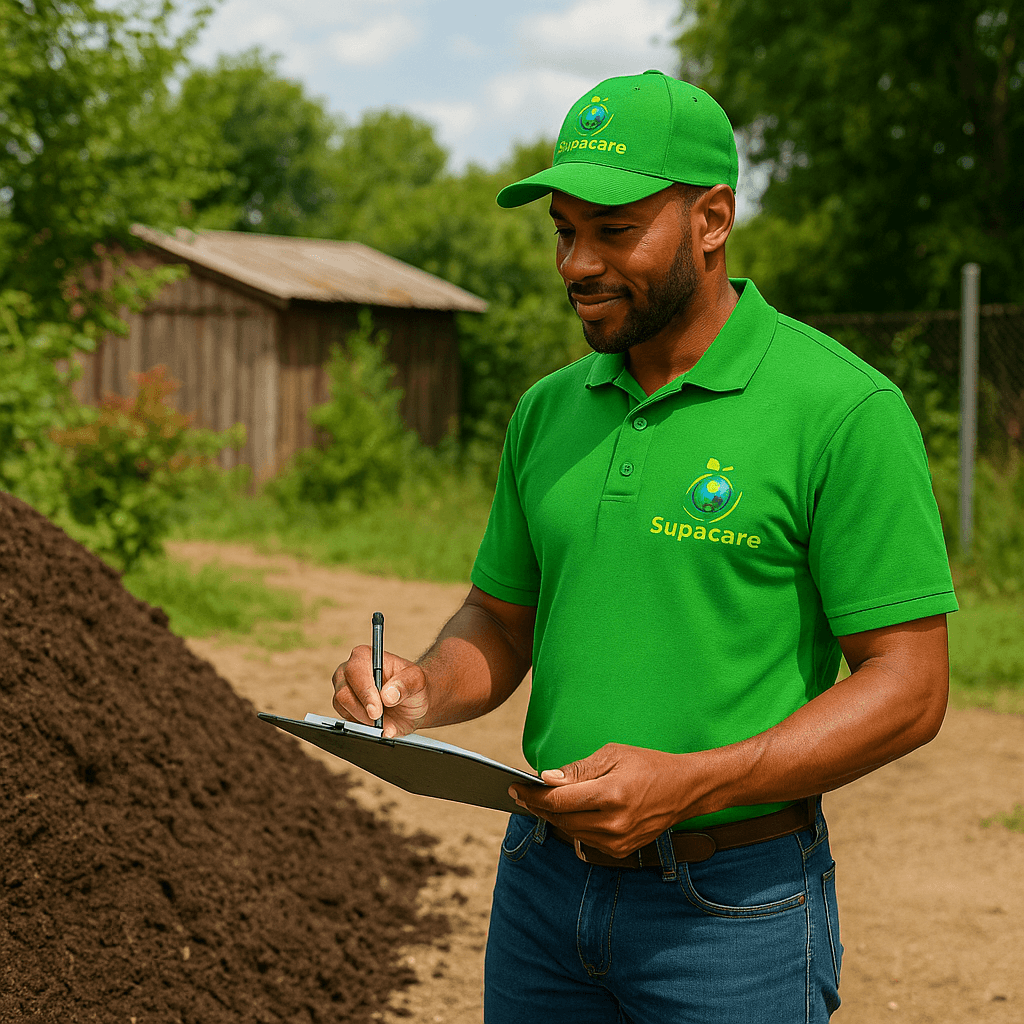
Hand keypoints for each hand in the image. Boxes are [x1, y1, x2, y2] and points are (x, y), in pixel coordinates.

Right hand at [332, 645, 429, 738]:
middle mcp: (348, 671)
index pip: (355, 672)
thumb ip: (405, 684)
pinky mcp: (342, 708)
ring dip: (364, 721)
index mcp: (364, 656)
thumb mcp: (417, 681)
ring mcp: (343, 690)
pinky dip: (362, 727)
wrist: (413, 702)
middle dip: (363, 711)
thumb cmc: (413, 685)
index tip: (377, 711)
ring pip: (343, 710)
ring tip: (385, 721)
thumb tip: (387, 696)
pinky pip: (346, 721)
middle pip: (343, 694)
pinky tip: (377, 724)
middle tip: (380, 722)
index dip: (365, 693)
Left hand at [508, 743, 695, 857]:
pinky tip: (566, 812)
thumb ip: (578, 770)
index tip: (515, 786)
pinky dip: (572, 825)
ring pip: (571, 831)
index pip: (560, 800)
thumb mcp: (613, 755)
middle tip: (520, 794)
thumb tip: (546, 779)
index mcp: (612, 795)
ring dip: (553, 817)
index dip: (533, 794)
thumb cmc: (649, 765)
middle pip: (561, 818)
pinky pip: (585, 839)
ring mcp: (618, 841)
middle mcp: (614, 823)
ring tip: (538, 801)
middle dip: (538, 806)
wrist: (686, 789)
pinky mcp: (621, 850)